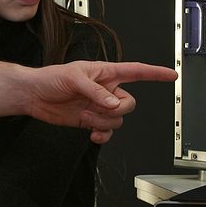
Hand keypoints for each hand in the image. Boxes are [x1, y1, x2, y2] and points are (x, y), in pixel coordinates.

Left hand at [21, 61, 177, 143]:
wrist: (34, 95)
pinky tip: (93, 134)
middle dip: (117, 110)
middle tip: (100, 108)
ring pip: (118, 120)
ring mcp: (99, 106)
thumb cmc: (50, 78)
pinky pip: (107, 131)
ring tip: (85, 116)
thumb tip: (112, 103)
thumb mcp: (73, 78)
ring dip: (104, 122)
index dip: (154, 73)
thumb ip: (95, 91)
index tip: (171, 74)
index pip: (135, 71)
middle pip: (129, 103)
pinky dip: (103, 135)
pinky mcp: (90, 120)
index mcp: (105, 73)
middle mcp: (105, 90)